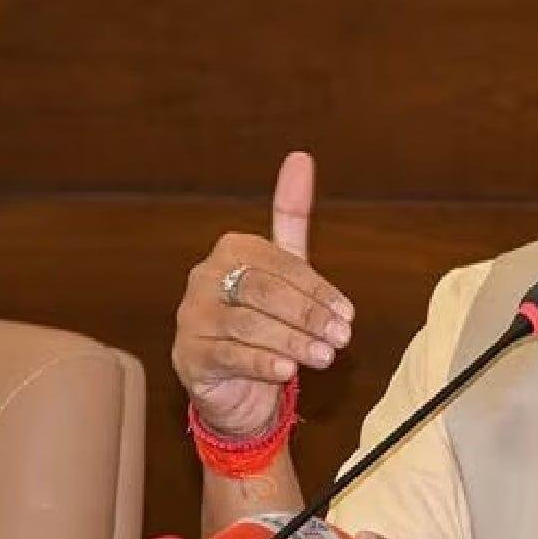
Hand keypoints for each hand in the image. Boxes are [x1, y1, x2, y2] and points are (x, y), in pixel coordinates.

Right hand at [171, 151, 354, 437]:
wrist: (235, 382)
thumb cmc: (266, 317)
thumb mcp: (283, 270)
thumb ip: (292, 217)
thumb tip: (301, 156)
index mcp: (232, 250)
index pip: (282, 265)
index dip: (318, 291)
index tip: (348, 315)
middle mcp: (205, 278)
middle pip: (264, 292)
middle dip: (308, 316)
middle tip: (341, 338)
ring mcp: (192, 317)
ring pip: (248, 325)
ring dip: (293, 341)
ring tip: (325, 357)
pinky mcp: (189, 354)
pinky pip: (229, 354)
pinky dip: (261, 361)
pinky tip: (286, 371)